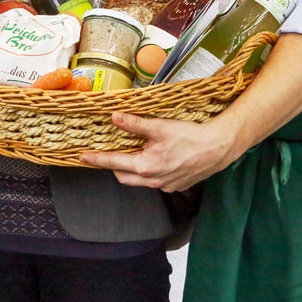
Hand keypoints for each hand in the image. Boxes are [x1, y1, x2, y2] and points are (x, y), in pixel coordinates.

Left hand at [78, 112, 240, 191]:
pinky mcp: (176, 185)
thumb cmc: (191, 136)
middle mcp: (154, 180)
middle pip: (124, 176)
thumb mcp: (160, 127)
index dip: (96, 159)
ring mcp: (166, 185)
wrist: (219, 148)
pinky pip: (155, 182)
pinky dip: (147, 173)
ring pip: (139, 181)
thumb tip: (114, 116)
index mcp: (146, 166)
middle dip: (112, 166)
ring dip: (130, 170)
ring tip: (127, 155)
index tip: (82, 157)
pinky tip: (152, 160)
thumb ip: (134, 124)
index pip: (113, 162)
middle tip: (104, 155)